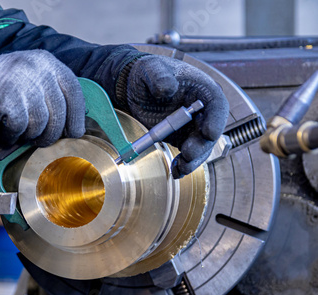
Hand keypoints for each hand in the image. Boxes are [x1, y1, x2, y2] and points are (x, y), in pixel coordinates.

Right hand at [0, 50, 85, 146]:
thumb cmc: (1, 87)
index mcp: (48, 62)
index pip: (73, 92)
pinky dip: (12, 136)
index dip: (76, 116)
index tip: (74, 132)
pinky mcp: (10, 100)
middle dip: (49, 134)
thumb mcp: (31, 78)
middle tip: (38, 139)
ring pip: (41, 124)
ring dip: (28, 135)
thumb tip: (72, 127)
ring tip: (16, 131)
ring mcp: (25, 84)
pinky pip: (20, 128)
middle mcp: (39, 69)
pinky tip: (4, 132)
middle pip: (59, 114)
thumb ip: (51, 95)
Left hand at [118, 55, 228, 177]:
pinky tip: (175, 171)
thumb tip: (167, 88)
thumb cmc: (147, 72)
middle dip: (201, 145)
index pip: (217, 105)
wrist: (133, 86)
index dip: (216, 120)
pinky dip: (182, 164)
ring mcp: (192, 127)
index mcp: (202, 90)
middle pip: (210, 131)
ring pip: (200, 147)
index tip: (209, 133)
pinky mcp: (180, 138)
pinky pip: (186, 155)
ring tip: (181, 167)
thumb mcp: (151, 68)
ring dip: (192, 160)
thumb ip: (159, 76)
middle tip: (187, 153)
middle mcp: (202, 111)